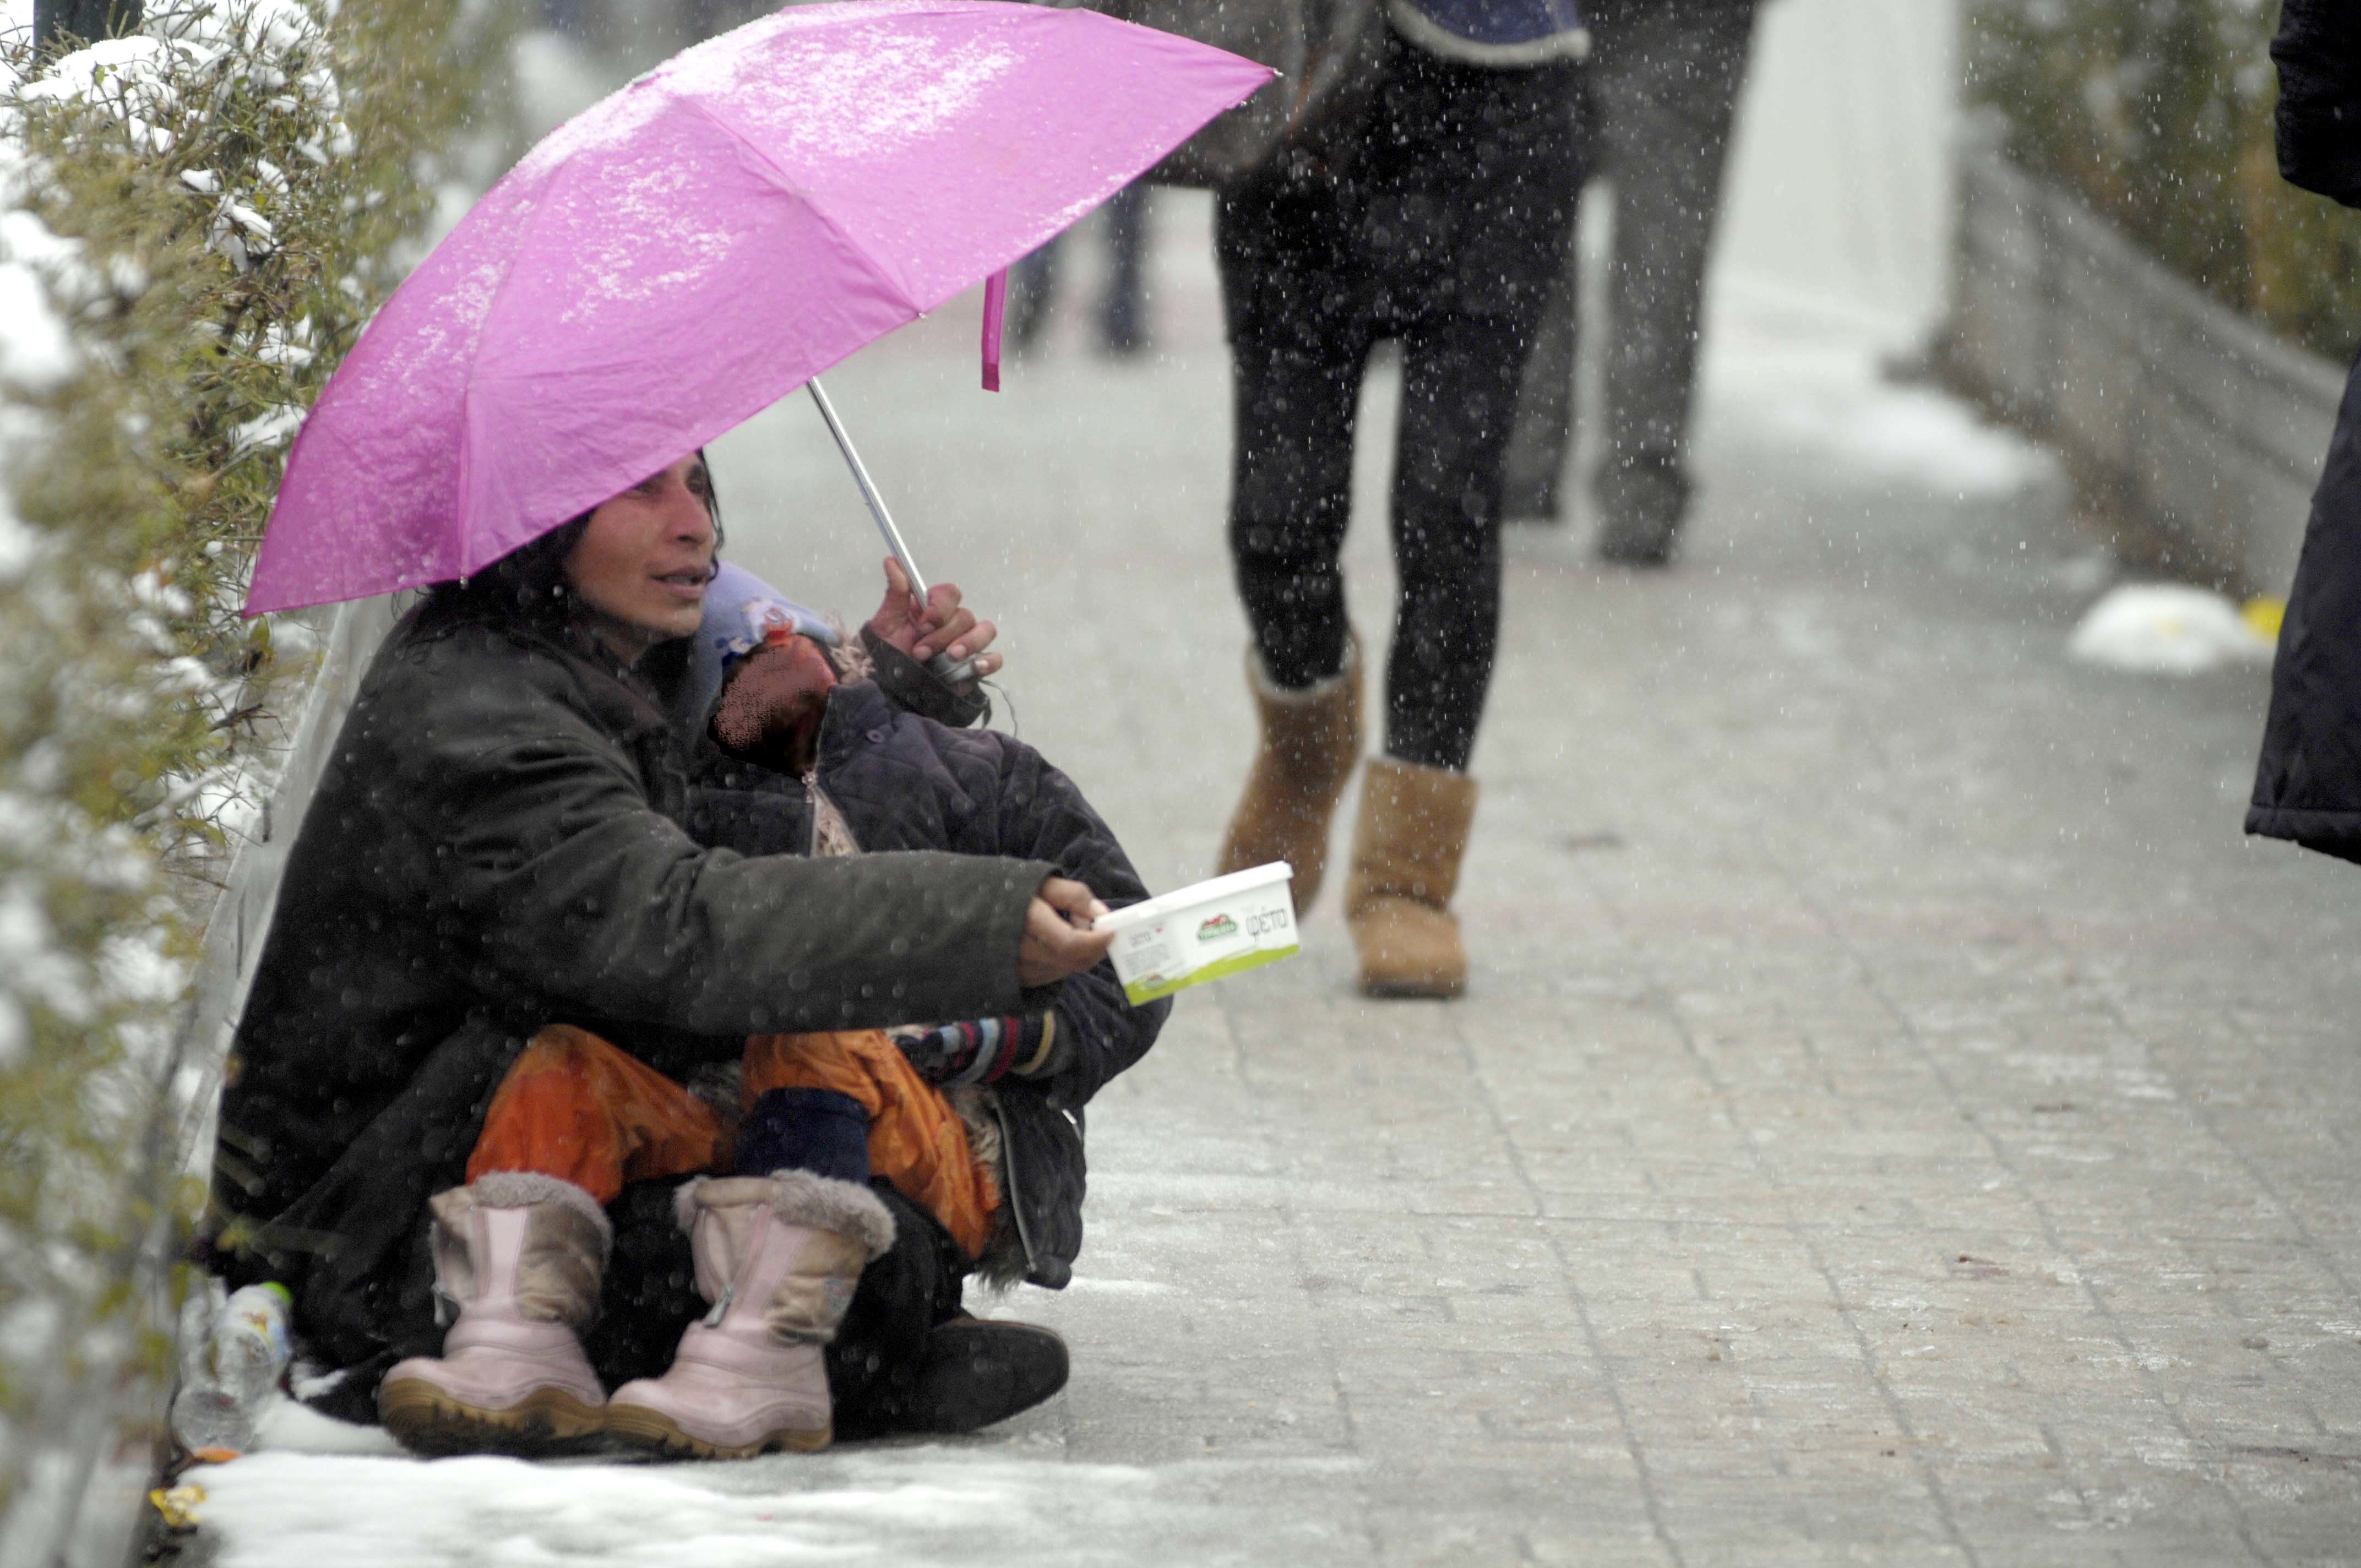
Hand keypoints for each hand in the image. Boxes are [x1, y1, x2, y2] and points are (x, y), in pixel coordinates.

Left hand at [866, 558, 1001, 679]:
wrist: (890, 684)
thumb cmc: (888, 649)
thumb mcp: (886, 621)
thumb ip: (895, 592)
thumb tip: (892, 561)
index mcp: (934, 607)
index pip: (951, 593)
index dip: (940, 607)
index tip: (922, 624)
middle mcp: (953, 623)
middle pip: (966, 615)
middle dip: (943, 634)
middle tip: (920, 651)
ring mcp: (967, 644)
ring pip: (985, 631)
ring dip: (969, 643)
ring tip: (949, 657)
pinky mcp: (974, 667)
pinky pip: (995, 658)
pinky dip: (988, 661)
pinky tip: (975, 667)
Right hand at [1016, 876, 1113, 986]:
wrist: (965, 907)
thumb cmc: (1008, 889)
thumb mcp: (1041, 881)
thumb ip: (1074, 895)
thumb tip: (1102, 914)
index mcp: (1027, 920)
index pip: (1070, 944)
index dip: (1096, 942)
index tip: (1111, 931)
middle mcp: (1020, 950)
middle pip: (1071, 961)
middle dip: (1094, 948)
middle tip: (1100, 931)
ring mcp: (1016, 968)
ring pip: (1063, 971)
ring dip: (1078, 956)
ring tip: (1072, 931)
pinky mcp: (1014, 978)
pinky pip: (1049, 977)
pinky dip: (1063, 963)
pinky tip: (1058, 946)